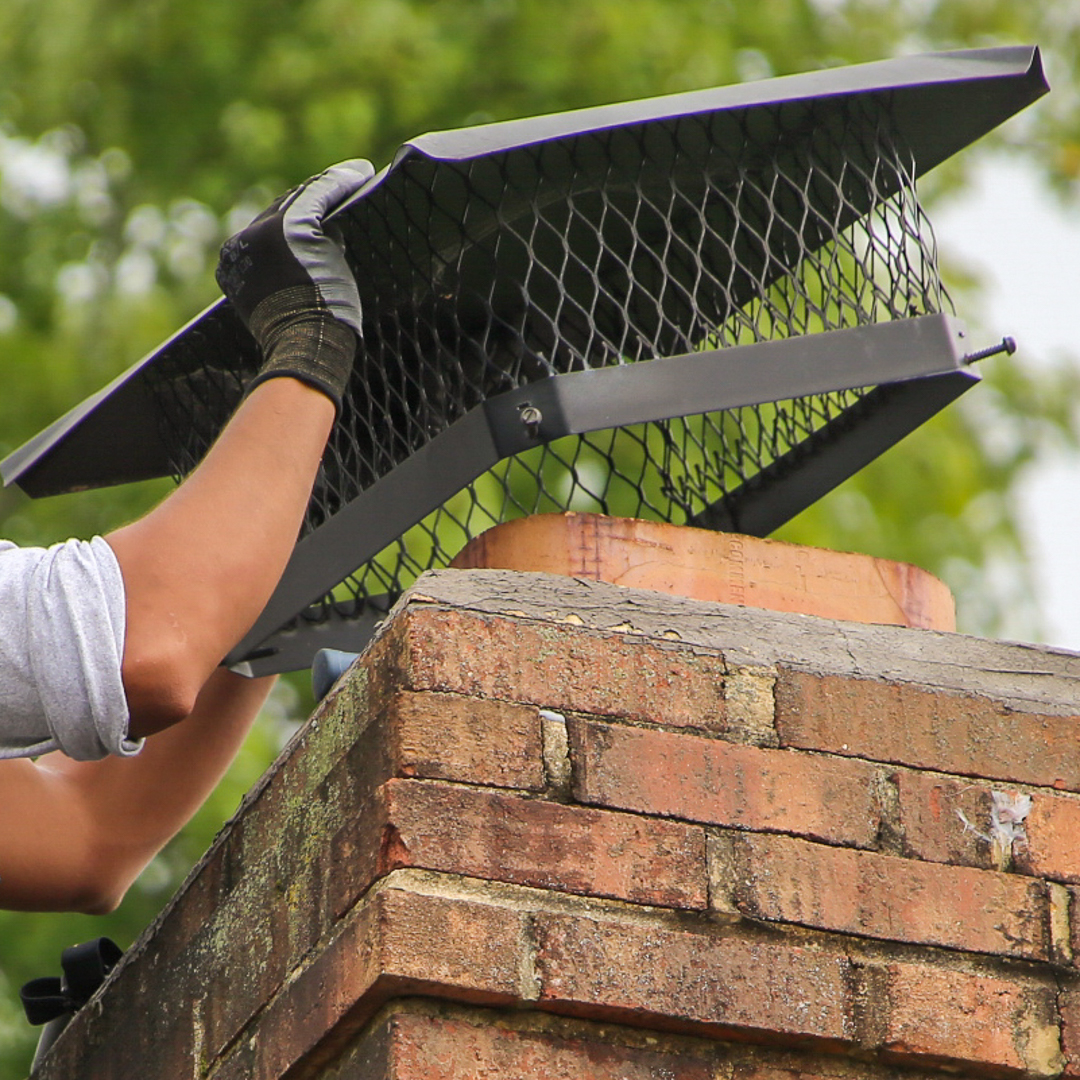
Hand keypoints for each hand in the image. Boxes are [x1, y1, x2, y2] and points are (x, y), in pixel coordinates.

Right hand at [216, 159, 375, 407]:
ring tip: (355, 178)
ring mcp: (265, 233)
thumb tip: (322, 250)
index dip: (296, 219)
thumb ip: (290, 277)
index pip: (267, 231)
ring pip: (301, 200)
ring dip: (330, 186)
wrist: (305, 345)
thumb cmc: (304, 338)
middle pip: (282, 211)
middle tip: (341, 189)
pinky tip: (361, 174)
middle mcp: (242, 243)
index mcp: (232, 264)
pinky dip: (340, 182)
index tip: (322, 214)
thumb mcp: (285, 305)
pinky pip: (319, 195)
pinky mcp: (292, 228)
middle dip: (313, 200)